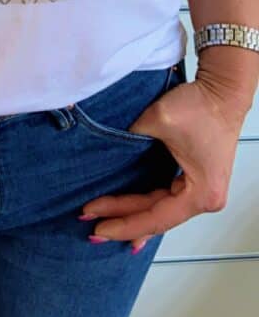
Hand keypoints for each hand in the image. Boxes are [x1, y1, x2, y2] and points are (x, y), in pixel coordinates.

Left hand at [79, 74, 248, 252]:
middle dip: (123, 220)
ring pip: (160, 209)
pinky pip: (166, 198)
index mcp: (201, 193)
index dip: (124, 223)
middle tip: (92, 225)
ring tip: (104, 222)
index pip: (155, 218)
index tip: (98, 226)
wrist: (222, 90)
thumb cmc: (202, 106)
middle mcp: (206, 198)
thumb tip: (108, 152)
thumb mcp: (157, 121)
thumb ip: (130, 140)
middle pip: (156, 216)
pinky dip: (147, 204)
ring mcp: (202, 190)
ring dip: (133, 214)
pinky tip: (130, 214)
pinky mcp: (196, 179)